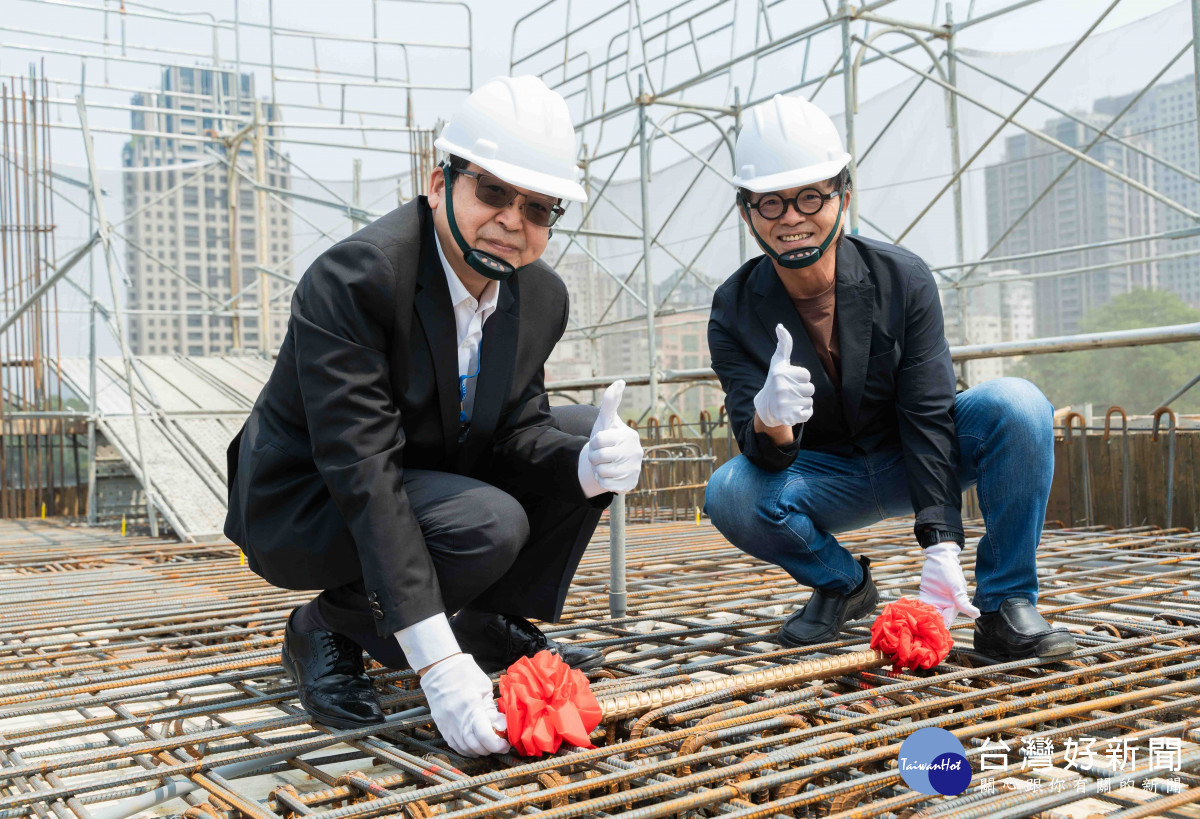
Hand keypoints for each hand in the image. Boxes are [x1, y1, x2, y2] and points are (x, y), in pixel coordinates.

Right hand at [419, 653, 508, 757]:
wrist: (439, 667)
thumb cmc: (464, 672)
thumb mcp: (484, 688)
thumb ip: (492, 709)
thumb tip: (501, 726)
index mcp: (471, 707)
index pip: (485, 736)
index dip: (497, 745)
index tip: (505, 745)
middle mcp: (457, 719)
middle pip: (475, 746)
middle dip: (490, 749)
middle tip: (499, 746)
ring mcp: (447, 724)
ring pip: (464, 748)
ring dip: (478, 751)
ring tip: (488, 746)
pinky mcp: (442, 725)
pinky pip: (454, 744)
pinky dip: (466, 749)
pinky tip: (474, 746)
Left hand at [578, 379, 643, 495]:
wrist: (610, 462)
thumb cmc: (607, 438)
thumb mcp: (606, 421)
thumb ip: (610, 402)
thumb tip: (620, 381)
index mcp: (629, 436)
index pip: (598, 440)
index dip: (593, 442)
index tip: (600, 442)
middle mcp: (636, 453)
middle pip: (598, 457)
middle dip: (594, 457)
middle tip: (600, 455)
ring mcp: (635, 470)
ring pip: (602, 472)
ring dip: (598, 469)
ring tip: (605, 464)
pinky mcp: (630, 484)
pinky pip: (606, 485)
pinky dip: (603, 481)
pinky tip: (609, 475)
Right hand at [753, 325, 813, 428]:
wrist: (766, 407)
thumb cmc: (776, 381)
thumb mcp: (778, 362)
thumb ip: (784, 345)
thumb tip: (780, 326)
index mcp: (781, 374)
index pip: (807, 375)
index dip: (801, 378)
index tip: (790, 380)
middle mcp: (782, 388)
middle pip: (810, 388)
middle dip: (803, 390)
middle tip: (790, 392)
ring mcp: (785, 404)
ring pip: (810, 401)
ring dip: (803, 401)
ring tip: (790, 401)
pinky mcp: (789, 417)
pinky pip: (808, 413)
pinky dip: (803, 413)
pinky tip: (793, 410)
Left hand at [918, 542, 981, 627]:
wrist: (939, 558)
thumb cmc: (951, 572)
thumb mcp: (957, 587)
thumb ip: (963, 602)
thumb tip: (977, 615)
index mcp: (954, 607)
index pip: (947, 622)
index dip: (940, 629)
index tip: (932, 637)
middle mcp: (944, 607)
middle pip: (936, 621)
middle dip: (929, 627)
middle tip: (919, 635)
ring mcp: (934, 602)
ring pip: (928, 615)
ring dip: (922, 620)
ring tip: (913, 629)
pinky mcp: (925, 597)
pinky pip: (920, 607)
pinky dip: (916, 612)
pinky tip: (910, 617)